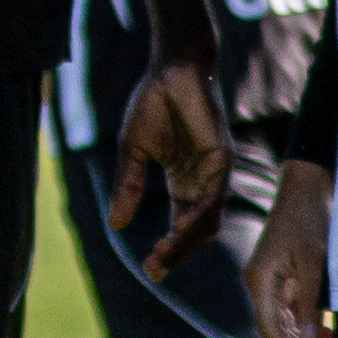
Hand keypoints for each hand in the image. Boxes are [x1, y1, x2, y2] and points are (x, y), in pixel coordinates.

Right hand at [108, 56, 232, 274]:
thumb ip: (129, 186)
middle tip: (154, 267)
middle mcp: (203, 181)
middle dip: (176, 252)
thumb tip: (115, 225)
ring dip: (187, 240)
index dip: (168, 249)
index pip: (181, 225)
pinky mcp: (223, 157)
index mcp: (184, 181)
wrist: (172, 68)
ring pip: (208, 219)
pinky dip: (199, 215)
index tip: (149, 269)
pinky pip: (214, 195)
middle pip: (197, 230)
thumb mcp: (133, 151)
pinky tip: (180, 227)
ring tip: (163, 253)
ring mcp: (216, 171)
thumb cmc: (154, 103)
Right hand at [245, 160, 336, 337]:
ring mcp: (275, 280)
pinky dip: (311, 321)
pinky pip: (296, 307)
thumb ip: (310, 299)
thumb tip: (307, 337)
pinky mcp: (288, 275)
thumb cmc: (308, 218)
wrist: (310, 185)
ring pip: (289, 320)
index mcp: (260, 280)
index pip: (269, 327)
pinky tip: (329, 334)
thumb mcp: (312, 259)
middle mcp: (263, 283)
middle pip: (278, 328)